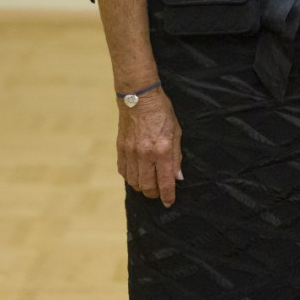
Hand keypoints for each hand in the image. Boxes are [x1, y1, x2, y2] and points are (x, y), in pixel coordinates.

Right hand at [117, 89, 183, 205]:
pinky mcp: (121, 148)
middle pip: (147, 186)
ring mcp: (131, 152)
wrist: (139, 96)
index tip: (169, 202)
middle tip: (159, 193)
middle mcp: (145, 154)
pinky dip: (130, 177)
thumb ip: (177, 157)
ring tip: (148, 183)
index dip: (168, 196)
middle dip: (154, 194)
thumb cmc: (161, 112)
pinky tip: (137, 174)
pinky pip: (123, 172)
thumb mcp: (176, 132)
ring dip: (142, 187)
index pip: (165, 182)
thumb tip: (178, 177)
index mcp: (163, 150)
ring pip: (134, 182)